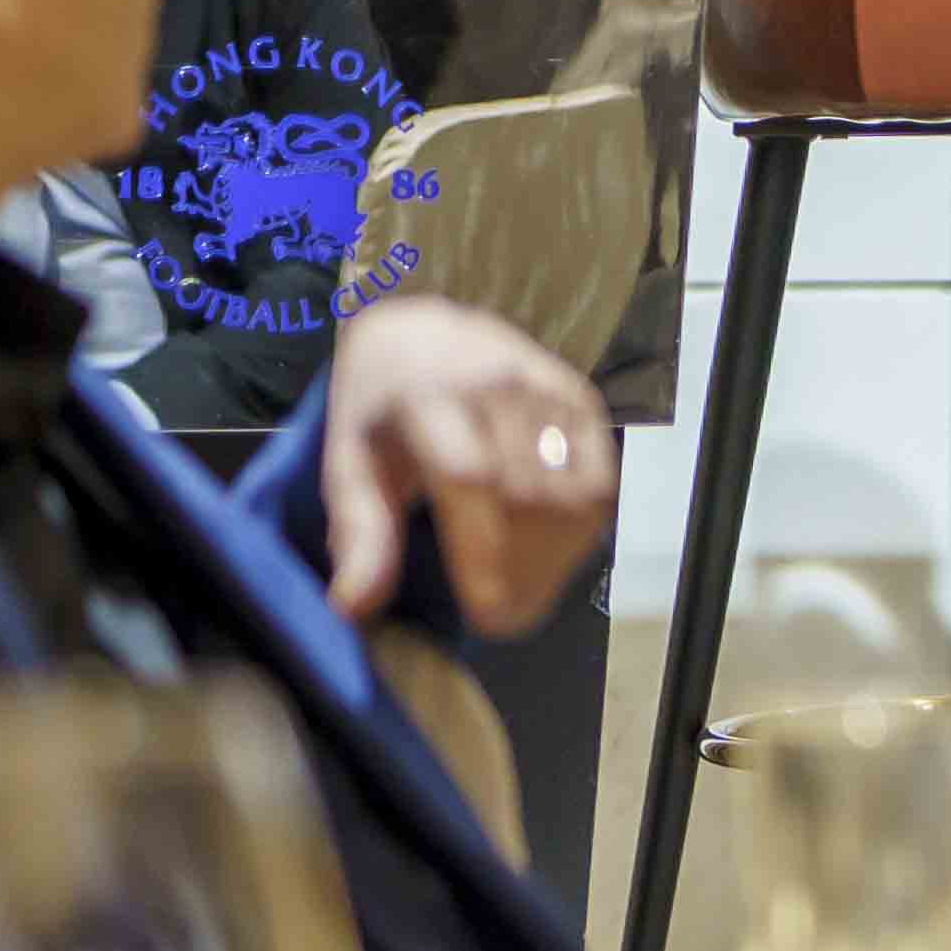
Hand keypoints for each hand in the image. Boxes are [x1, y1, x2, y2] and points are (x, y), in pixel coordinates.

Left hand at [316, 298, 615, 640]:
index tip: (487, 615)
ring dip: (555, 558)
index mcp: (429, 395)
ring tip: (523, 590)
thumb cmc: (378, 408)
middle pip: (530, 495)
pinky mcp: (583, 399)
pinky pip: (601, 480)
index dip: (485, 549)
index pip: (471, 475)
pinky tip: (549, 551)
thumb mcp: (348, 462)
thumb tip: (354, 611)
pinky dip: (581, 530)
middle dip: (523, 571)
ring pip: (575, 493)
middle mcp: (499, 382)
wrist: (420, 331)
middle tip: (502, 619)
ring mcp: (549, 388)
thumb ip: (359, 534)